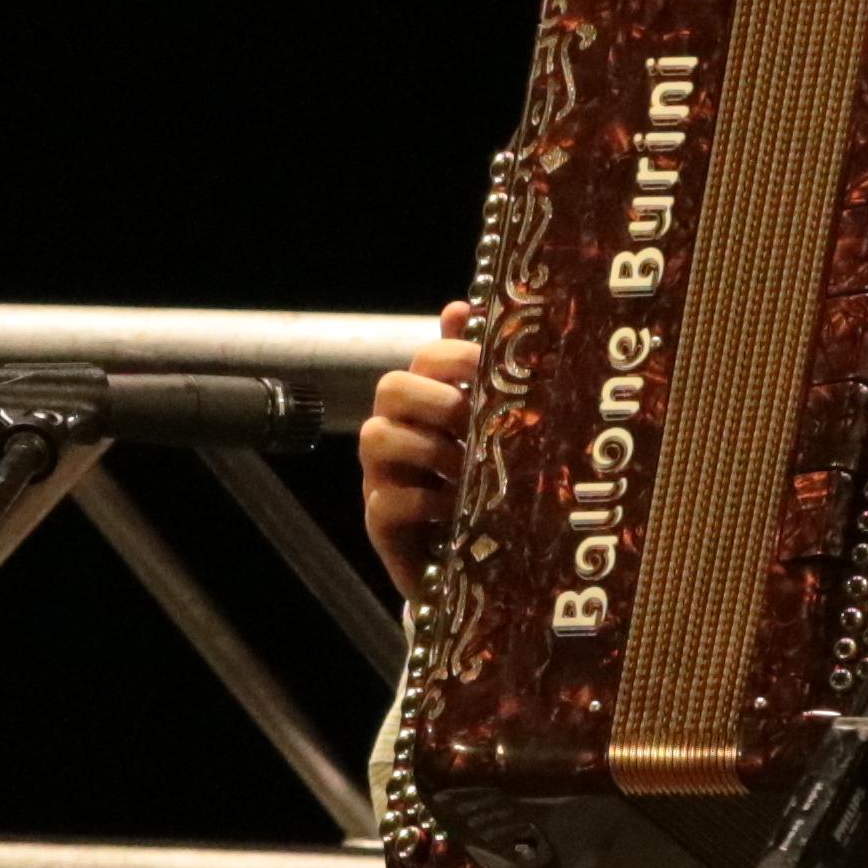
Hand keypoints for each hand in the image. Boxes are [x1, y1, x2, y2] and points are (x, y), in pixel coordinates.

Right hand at [358, 305, 479, 601]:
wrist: (469, 561)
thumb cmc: (478, 486)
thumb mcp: (487, 431)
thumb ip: (475, 374)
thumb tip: (462, 306)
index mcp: (424, 403)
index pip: (425, 357)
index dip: (457, 354)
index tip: (493, 368)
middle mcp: (395, 431)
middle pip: (390, 387)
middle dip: (437, 399)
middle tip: (474, 422)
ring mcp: (382, 476)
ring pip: (374, 436)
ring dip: (427, 448)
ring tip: (465, 469)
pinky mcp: (381, 522)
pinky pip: (386, 501)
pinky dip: (424, 501)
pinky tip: (454, 508)